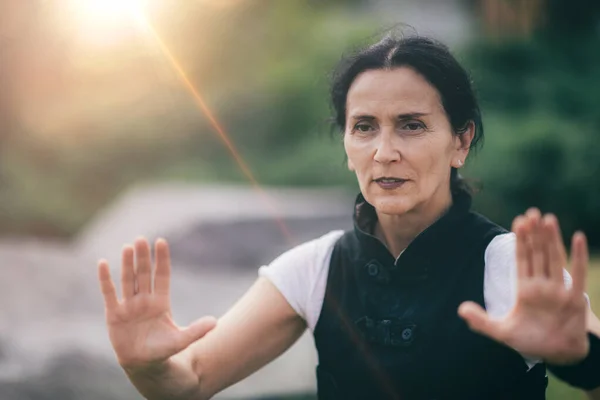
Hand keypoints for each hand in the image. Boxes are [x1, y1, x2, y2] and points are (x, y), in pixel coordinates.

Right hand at [98, 238, 216, 370]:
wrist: (143, 365)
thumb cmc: (163, 351)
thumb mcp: (181, 340)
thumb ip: (197, 331)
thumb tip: (216, 322)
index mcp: (161, 302)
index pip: (162, 275)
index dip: (161, 259)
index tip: (161, 242)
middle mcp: (144, 300)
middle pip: (143, 274)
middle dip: (143, 257)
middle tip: (141, 239)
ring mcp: (129, 306)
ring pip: (128, 280)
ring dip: (127, 264)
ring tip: (128, 247)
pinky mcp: (114, 314)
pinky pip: (109, 293)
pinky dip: (105, 279)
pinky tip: (103, 263)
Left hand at [458, 209, 589, 364]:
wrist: (557, 355)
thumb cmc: (531, 341)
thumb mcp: (501, 332)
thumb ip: (481, 321)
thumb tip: (460, 309)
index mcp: (524, 289)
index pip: (521, 259)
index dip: (520, 241)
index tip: (518, 221)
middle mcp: (541, 285)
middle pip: (537, 254)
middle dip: (534, 234)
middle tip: (532, 212)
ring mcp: (558, 290)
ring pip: (554, 259)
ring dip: (551, 239)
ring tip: (548, 219)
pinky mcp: (573, 299)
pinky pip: (576, 275)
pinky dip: (577, 256)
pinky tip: (577, 237)